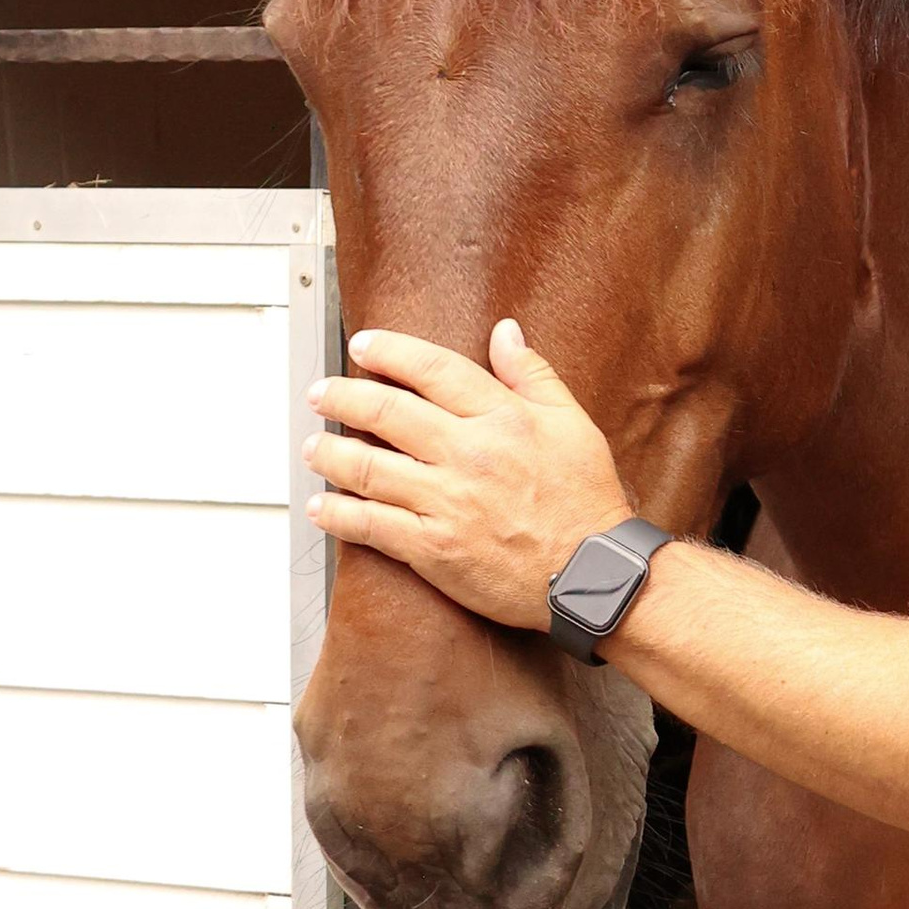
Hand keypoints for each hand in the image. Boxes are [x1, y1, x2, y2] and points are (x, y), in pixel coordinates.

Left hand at [304, 322, 633, 630]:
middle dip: (341, 398)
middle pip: (385, 412)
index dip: (389, 351)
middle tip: (321, 395)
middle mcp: (468, 453)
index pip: (431, 368)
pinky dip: (338, 514)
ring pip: (366, 467)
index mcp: (501, 418)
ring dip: (329, 454)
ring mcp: (446, 501)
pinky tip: (322, 507)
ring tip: (313, 449)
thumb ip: (534, 375)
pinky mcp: (433, 547)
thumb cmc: (588, 503)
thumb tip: (505, 333)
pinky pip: (370, 525)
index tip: (362, 346)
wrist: (594, 575)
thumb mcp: (573, 425)